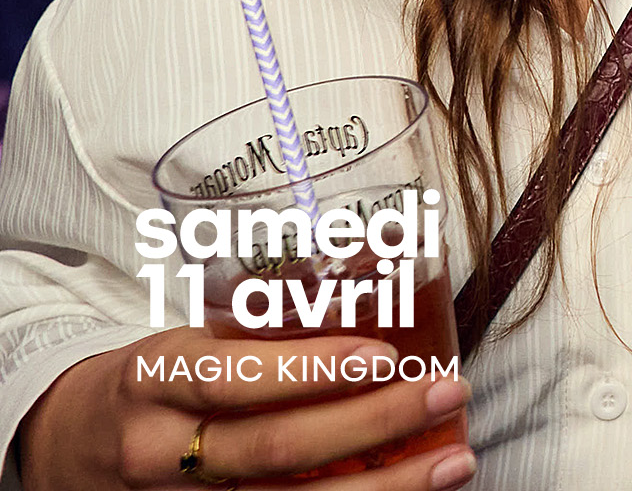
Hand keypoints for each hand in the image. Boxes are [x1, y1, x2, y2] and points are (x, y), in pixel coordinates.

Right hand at [19, 326, 473, 489]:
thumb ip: (261, 332)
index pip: (235, 377)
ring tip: (455, 460)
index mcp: (157, 380)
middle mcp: (161, 451)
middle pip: (275, 448)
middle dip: (373, 422)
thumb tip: (381, 275)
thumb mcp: (184, 343)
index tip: (383, 354)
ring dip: (386, 487)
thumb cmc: (151, 384)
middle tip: (445, 391)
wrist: (64, 451)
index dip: (312, 370)